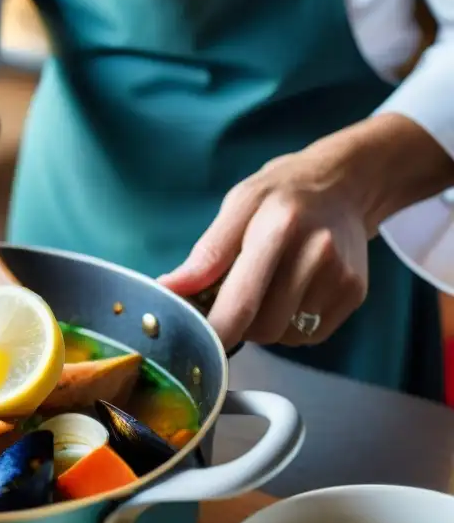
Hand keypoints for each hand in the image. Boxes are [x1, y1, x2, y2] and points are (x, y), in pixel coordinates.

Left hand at [159, 143, 372, 350]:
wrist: (344, 183)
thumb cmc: (280, 194)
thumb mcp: (237, 206)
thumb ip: (205, 254)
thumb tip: (167, 290)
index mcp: (279, 228)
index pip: (241, 302)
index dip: (214, 332)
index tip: (194, 339)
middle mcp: (317, 254)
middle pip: (261, 327)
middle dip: (238, 323)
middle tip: (233, 295)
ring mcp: (341, 277)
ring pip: (283, 335)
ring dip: (264, 325)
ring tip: (266, 287)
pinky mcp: (355, 294)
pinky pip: (308, 335)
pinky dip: (290, 325)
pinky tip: (291, 292)